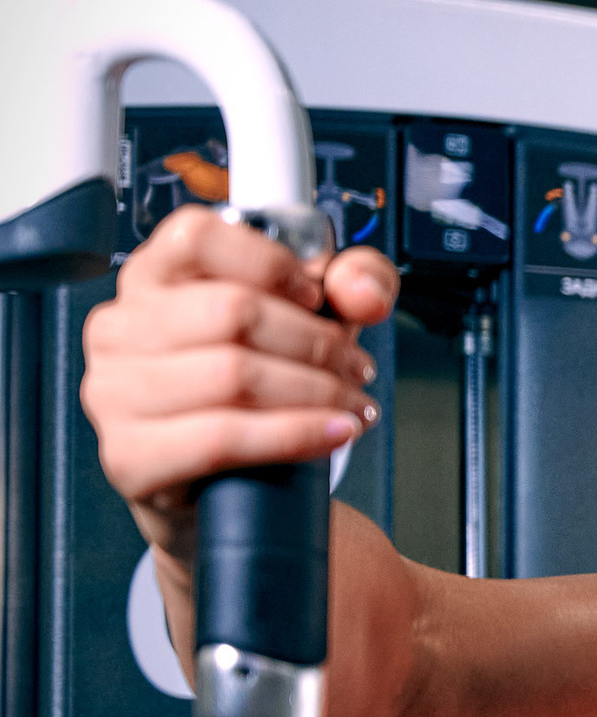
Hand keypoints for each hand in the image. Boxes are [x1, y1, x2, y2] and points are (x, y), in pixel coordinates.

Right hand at [82, 205, 398, 560]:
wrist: (231, 480)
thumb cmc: (261, 384)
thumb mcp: (317, 317)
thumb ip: (354, 281)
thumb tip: (360, 290)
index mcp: (154, 276)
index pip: (197, 236)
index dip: (270, 262)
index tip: (313, 293)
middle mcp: (120, 327)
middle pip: (232, 311)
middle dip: (316, 341)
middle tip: (355, 367)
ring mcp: (114, 393)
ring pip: (233, 375)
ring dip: (316, 392)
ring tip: (351, 404)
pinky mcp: (129, 456)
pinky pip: (222, 438)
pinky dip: (293, 435)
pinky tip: (331, 432)